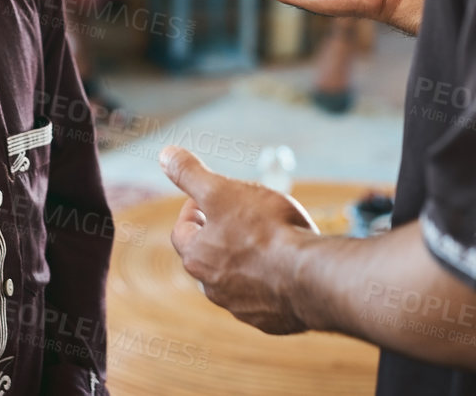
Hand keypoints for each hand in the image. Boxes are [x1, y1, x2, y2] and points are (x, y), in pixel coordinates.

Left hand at [161, 147, 318, 334]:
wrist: (310, 277)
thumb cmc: (265, 231)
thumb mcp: (222, 191)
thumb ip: (191, 174)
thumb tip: (165, 155)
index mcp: (198, 257)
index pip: (183, 231)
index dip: (194, 209)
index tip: (210, 198)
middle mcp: (214, 288)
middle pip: (208, 256)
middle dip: (220, 234)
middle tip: (240, 215)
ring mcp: (242, 306)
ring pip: (235, 278)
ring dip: (244, 258)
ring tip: (267, 238)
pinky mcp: (271, 319)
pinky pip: (264, 297)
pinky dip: (270, 280)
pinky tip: (287, 265)